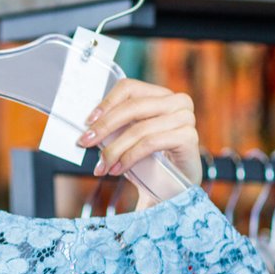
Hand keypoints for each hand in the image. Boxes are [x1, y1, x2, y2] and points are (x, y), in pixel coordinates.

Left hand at [75, 80, 198, 201]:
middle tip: (85, 143)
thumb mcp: (128, 138)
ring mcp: (186, 118)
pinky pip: (150, 143)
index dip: (106, 103)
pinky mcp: (189, 136)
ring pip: (139, 129)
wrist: (173, 185)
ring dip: (115, 149)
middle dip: (104, 127)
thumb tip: (87, 128)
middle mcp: (177, 102)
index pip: (129, 88)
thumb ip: (114, 127)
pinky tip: (118, 169)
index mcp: (161, 95)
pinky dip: (129, 157)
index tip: (88, 122)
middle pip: (132, 107)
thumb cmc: (149, 160)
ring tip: (102, 165)